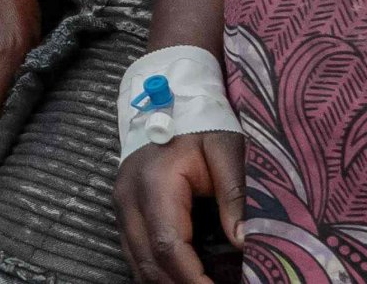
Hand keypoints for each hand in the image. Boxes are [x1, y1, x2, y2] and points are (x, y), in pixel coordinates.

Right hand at [116, 130, 246, 283]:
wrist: (168, 100)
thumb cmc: (200, 124)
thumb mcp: (226, 149)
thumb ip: (234, 194)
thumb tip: (244, 242)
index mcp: (155, 183)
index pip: (168, 246)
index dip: (193, 280)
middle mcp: (129, 199)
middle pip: (148, 263)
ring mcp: (122, 207)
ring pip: (138, 265)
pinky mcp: (125, 213)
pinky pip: (136, 255)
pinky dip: (160, 275)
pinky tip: (186, 279)